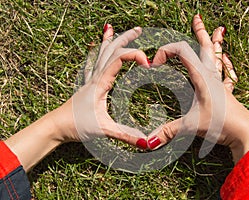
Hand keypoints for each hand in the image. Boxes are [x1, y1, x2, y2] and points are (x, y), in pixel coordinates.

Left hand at [50, 25, 149, 147]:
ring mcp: (89, 80)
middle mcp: (95, 77)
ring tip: (112, 29)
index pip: (118, 59)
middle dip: (125, 39)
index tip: (148, 64)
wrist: (54, 127)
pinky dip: (96, 52)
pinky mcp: (87, 85)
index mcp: (100, 84)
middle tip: (138, 30)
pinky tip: (94, 47)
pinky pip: (92, 63)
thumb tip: (146, 142)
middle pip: (110, 50)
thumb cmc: (75, 126)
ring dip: (109, 41)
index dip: (134, 55)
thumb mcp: (104, 130)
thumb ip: (126, 135)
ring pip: (100, 54)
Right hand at [147, 15, 248, 162]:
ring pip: (216, 56)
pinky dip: (224, 63)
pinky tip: (225, 58)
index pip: (182, 51)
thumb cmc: (221, 124)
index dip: (166, 51)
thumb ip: (169, 131)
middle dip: (200, 32)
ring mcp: (220, 83)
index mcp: (202, 76)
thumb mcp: (191, 125)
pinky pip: (225, 72)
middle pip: (205, 47)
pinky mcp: (225, 92)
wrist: (245, 132)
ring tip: (218, 30)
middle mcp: (211, 76)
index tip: (155, 64)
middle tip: (198, 18)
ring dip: (214, 43)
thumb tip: (148, 141)